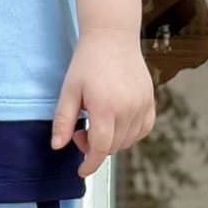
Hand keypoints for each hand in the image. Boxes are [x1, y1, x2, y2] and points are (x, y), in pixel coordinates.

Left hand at [51, 28, 155, 178]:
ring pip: (128, 141)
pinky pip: (143, 129)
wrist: (112, 37)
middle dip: (94, 147)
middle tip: (80, 129)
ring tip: (97, 121)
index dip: (89, 164)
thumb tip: (57, 147)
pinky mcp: (150, 101)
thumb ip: (63, 120)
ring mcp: (142, 105)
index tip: (81, 171)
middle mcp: (128, 109)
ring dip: (112, 141)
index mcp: (105, 107)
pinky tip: (116, 122)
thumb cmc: (87, 62)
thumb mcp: (68, 90)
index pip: (99, 148)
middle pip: (113, 147)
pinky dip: (130, 134)